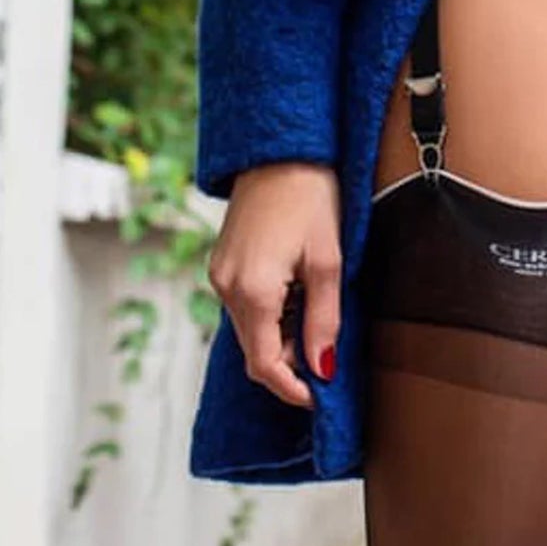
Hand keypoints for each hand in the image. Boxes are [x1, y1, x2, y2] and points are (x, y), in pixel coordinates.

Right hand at [207, 161, 342, 408]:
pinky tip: (295, 291)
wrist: (279, 150)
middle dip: (289, 361)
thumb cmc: (310, 197)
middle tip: (326, 351)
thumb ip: (324, 319)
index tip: (319, 395)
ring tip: (315, 310)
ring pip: (249, 328)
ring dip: (280, 335)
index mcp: (252, 291)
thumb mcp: (328, 260)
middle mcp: (225, 288)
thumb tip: (323, 368)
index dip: (291, 388)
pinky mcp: (221, 263)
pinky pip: (243, 305)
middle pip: (254, 350)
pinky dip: (269, 312)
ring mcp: (218, 275)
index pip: (265, 364)